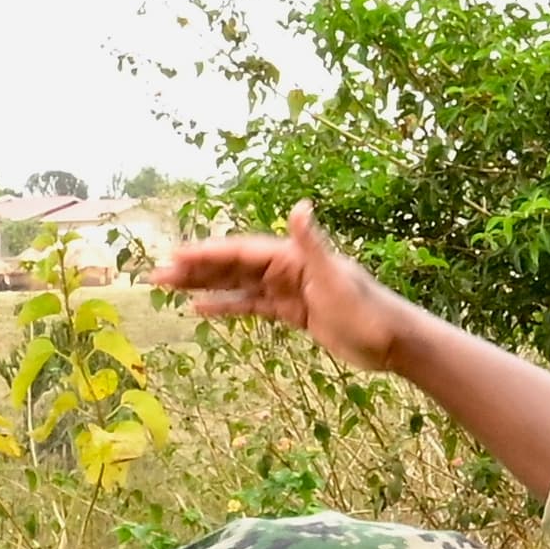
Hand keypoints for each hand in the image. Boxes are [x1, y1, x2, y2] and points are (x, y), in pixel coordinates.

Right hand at [156, 204, 402, 374]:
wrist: (393, 342)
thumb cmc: (369, 309)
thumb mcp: (337, 278)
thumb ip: (313, 243)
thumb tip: (299, 206)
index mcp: (293, 257)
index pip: (242, 252)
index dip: (208, 253)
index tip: (176, 255)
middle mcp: (287, 269)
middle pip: (232, 266)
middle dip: (195, 269)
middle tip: (156, 274)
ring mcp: (288, 291)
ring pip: (237, 285)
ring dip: (203, 285)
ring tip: (167, 287)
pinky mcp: (292, 313)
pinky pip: (251, 307)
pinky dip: (226, 306)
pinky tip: (200, 309)